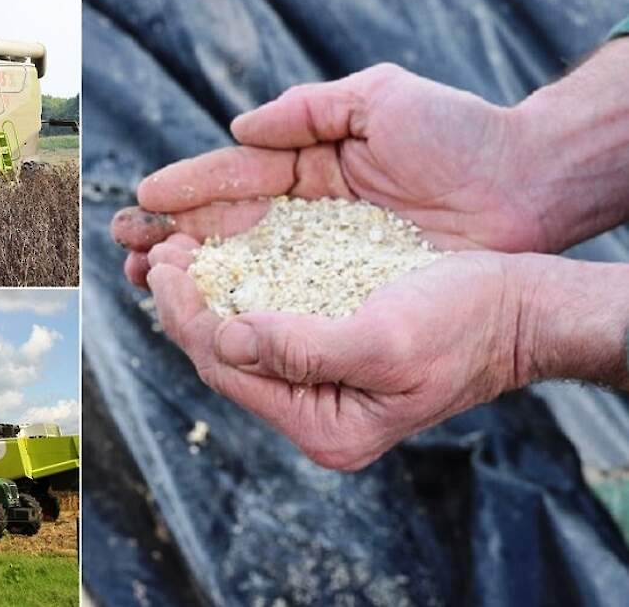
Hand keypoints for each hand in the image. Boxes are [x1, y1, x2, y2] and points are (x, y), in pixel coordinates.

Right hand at [113, 63, 546, 287]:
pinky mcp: (346, 291)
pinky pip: (283, 299)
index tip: (145, 201)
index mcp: (309, 163)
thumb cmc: (459, 135)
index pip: (235, 178)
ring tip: (146, 278)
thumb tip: (238, 128)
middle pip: (226, 226)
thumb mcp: (382, 100)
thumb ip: (308, 110)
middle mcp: (308, 212)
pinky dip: (241, 306)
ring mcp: (324, 255)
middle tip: (125, 246)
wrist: (527, 188)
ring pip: (243, 267)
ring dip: (192, 275)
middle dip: (173, 236)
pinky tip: (206, 312)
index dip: (188, 189)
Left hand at [145, 235, 530, 470]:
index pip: (229, 372)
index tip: (163, 268)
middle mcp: (316, 412)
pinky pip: (267, 321)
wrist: (518, 309)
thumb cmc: (467, 323)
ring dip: (207, 295)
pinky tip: (221, 258)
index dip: (188, 319)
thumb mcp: (387, 340)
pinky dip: (239, 289)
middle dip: (188, 306)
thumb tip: (228, 339)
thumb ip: (304, 350)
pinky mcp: (330, 349)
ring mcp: (322, 383)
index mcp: (325, 426)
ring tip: (177, 251)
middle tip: (158, 254)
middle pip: (227, 359)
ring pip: (241, 338)